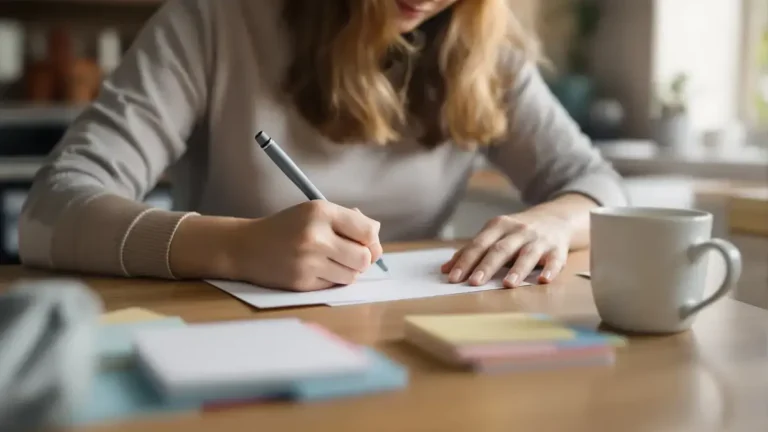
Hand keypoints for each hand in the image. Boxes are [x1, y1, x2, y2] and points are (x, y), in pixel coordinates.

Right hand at [229, 201, 382, 290]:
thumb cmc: (287, 227)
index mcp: (321, 212)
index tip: (363, 242)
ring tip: (331, 261)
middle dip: (363, 259)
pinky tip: (316, 269)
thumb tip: (376, 238)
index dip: (371, 240)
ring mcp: (308, 261)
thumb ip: (348, 221)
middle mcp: (315, 236)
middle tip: (350, 255)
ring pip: (352, 275)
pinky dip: (331, 279)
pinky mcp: (302, 282)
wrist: (246, 246)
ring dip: (348, 271)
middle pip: (364, 258)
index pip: (368, 231)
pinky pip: (334, 285)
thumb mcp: (314, 212)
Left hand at [441, 210, 572, 287]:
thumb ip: (471, 251)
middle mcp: (518, 231)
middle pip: (500, 249)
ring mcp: (539, 239)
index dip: (465, 261)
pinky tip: (544, 280)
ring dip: (518, 269)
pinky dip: (550, 269)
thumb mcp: (494, 235)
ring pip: (527, 254)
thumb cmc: (517, 232)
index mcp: (499, 226)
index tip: (453, 278)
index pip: (479, 244)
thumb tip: (445, 270)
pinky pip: (555, 260)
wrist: (556, 218)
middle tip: (474, 282)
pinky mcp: (558, 249)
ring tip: (507, 284)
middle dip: (487, 266)